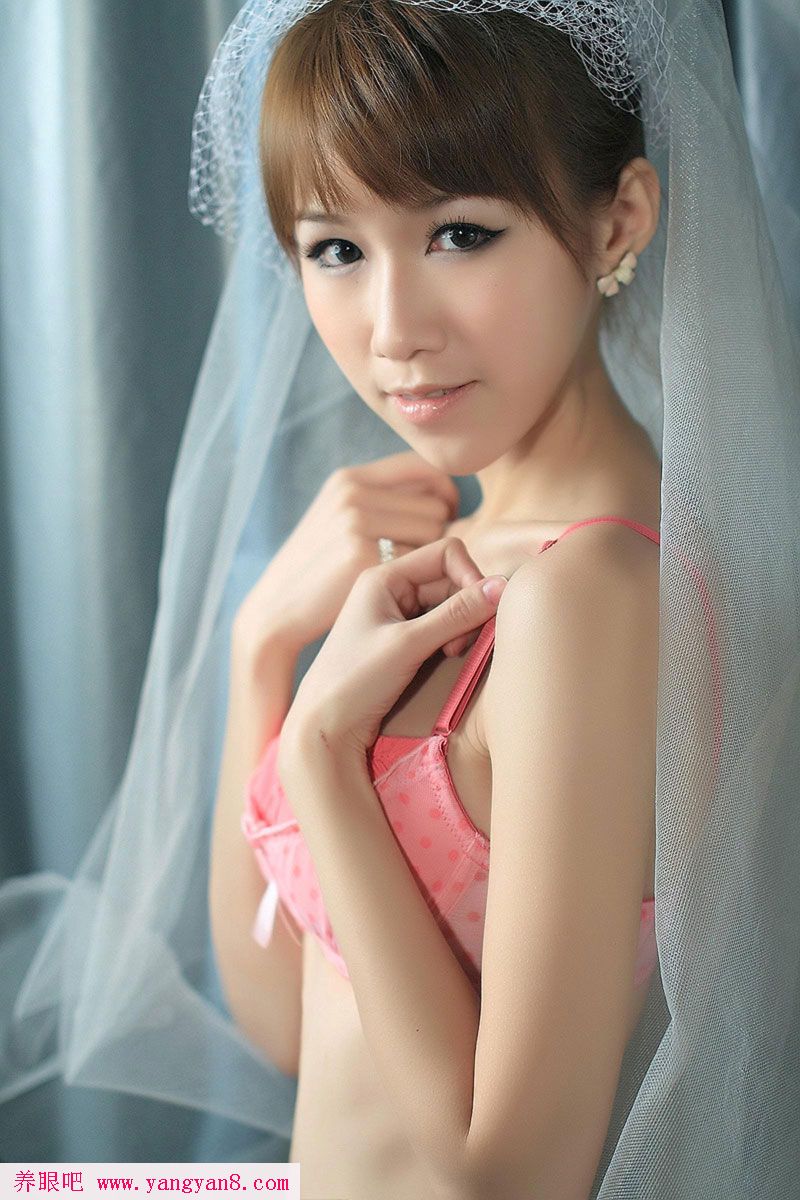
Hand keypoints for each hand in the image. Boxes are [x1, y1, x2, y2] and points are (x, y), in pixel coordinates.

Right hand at [233, 451, 460, 655]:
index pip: (423, 466)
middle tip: (420, 557)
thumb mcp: (338, 516)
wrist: (277, 607)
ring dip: (430, 554)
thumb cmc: (319, 567)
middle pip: (435, 504)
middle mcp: (353, 493)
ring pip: (434, 531)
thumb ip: (380, 498)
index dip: (444, 491)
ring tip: (406, 572)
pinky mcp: (363, 557)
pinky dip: (417, 576)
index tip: (447, 514)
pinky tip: (398, 588)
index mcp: (349, 478)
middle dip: (438, 531)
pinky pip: (419, 559)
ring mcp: (356, 523)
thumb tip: (442, 490)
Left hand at [278, 537, 507, 766]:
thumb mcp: (409, 644)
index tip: (483, 610)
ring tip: (451, 654)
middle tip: (460, 644)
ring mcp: (397, 615)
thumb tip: (503, 585)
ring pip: (450, 606)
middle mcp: (391, 589)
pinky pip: (441, 627)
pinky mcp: (403, 640)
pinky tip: (445, 659)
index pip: (446, 553)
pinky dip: (452, 639)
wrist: (324, 725)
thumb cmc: (355, 680)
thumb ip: (457, 614)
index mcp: (385, 576)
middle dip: (466, 608)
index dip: (471, 576)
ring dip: (461, 627)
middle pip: (451, 580)